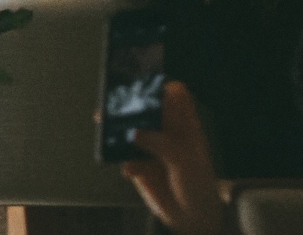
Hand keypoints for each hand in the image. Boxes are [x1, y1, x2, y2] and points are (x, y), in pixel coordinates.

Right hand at [119, 83, 227, 234]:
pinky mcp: (138, 165)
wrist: (192, 219)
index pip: (174, 95)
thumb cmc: (198, 186)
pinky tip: (130, 169)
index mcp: (185, 125)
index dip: (161, 86)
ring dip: (117, 127)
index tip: (145, 83)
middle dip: (130, 103)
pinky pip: (124, 156)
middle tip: (115, 99)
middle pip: (146, 108)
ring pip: (130, 129)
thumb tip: (133, 133)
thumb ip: (160, 143)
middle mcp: (166, 132)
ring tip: (104, 121)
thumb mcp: (185, 161)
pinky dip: (123, 160)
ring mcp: (151, 147)